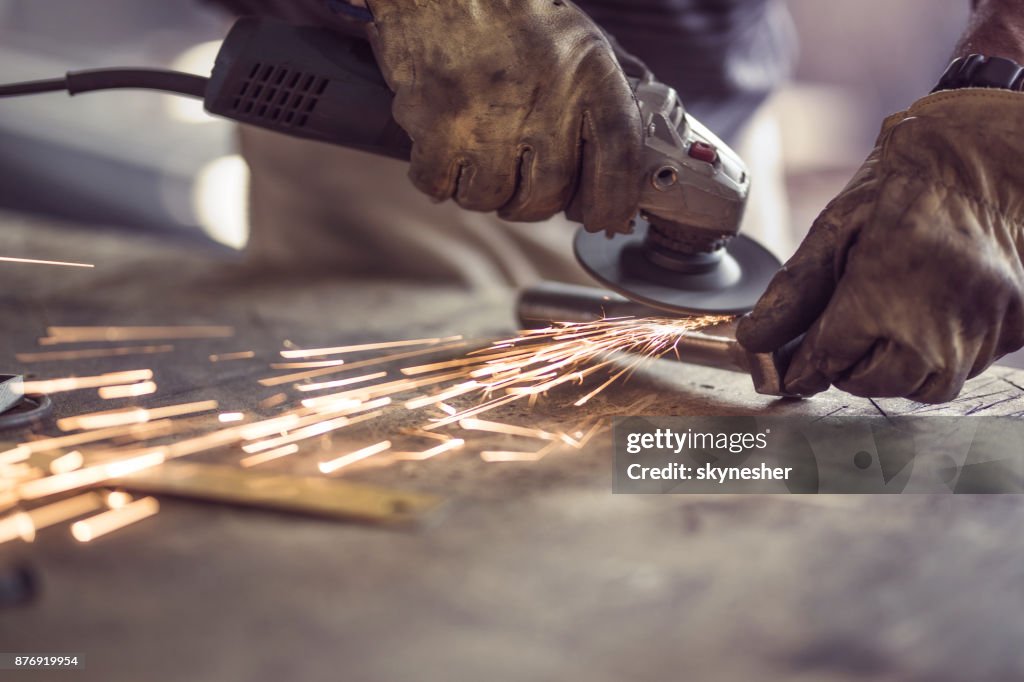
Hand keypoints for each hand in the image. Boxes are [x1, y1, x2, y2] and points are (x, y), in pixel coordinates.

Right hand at [363, 0, 643, 233]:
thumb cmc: (505, 6)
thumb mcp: (576, 38)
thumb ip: (603, 93)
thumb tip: (629, 156)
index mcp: (589, 74)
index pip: (618, 161)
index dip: (613, 202)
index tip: (602, 218)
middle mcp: (545, 99)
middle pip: (546, 195)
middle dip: (531, 204)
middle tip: (519, 189)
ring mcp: (488, 116)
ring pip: (490, 198)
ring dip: (482, 189)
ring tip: (475, 158)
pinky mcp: (436, 123)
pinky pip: (438, 185)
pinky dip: (437, 179)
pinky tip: (440, 152)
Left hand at [736, 89, 1023, 402]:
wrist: (989, 156)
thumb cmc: (910, 182)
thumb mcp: (837, 227)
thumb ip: (794, 290)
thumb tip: (755, 338)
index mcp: (884, 294)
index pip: (829, 357)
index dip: (805, 361)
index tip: (794, 366)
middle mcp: (936, 324)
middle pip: (875, 381)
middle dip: (847, 366)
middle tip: (839, 341)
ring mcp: (981, 330)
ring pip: (925, 386)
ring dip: (895, 372)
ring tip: (882, 337)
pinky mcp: (1014, 328)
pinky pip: (970, 368)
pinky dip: (941, 358)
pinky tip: (927, 326)